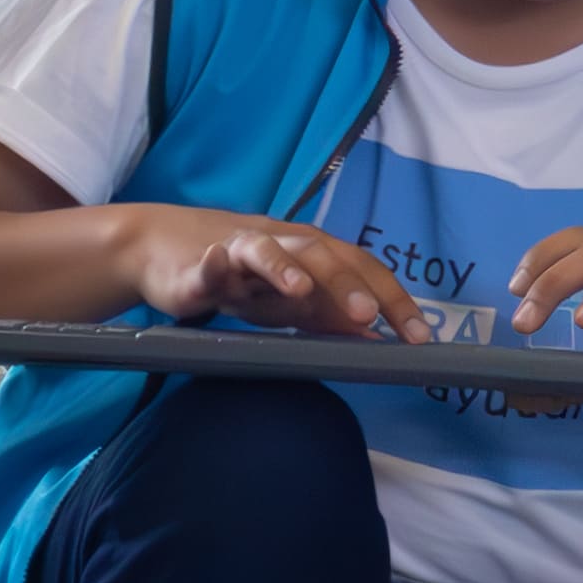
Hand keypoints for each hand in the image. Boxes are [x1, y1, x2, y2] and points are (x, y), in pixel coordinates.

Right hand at [130, 211, 423, 341]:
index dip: (393, 299)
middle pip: (323, 255)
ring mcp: (240, 249)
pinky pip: (207, 262)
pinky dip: (213, 263)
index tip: (419, 336)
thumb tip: (379, 338)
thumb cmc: (239, 279)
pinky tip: (217, 263)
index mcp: (314, 254)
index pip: (363, 270)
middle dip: (348, 284)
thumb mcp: (288, 302)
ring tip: (302, 292)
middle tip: (369, 316)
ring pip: (268, 249)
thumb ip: (330, 317)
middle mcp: (284, 244)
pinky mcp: (197, 264)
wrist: (164, 250)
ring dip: (286, 268)